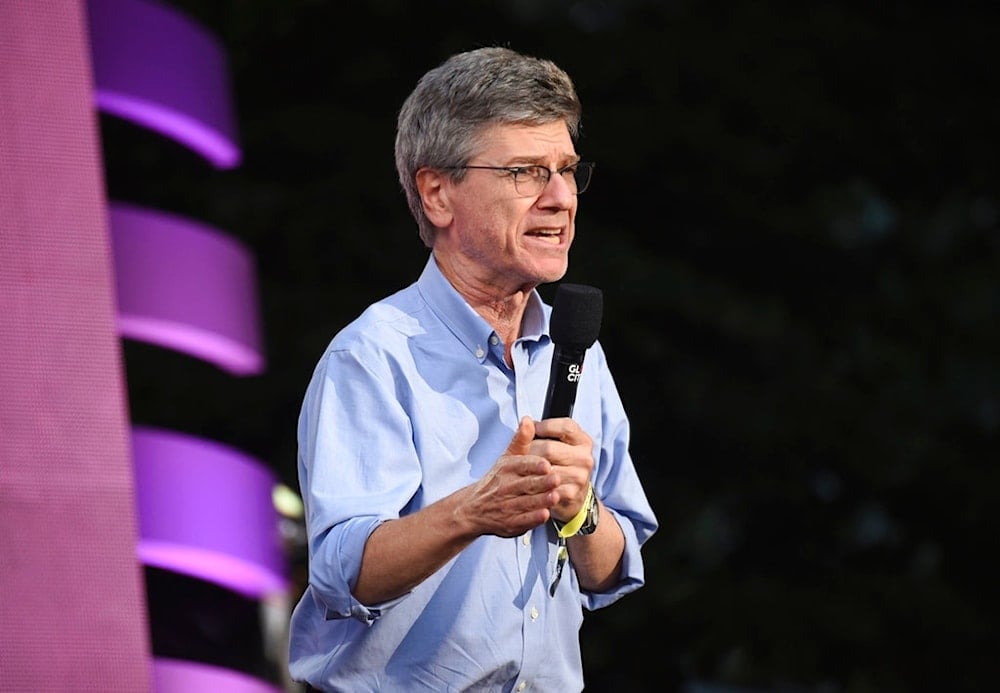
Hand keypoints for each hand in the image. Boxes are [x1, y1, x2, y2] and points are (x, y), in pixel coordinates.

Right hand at [461, 417, 560, 537]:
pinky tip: (544, 515)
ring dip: (541, 500)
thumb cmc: (497, 480)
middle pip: (525, 484)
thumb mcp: (507, 457)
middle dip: (541, 483)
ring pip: (526, 503)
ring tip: (555, 496)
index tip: (546, 464)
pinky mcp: (510, 523)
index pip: (521, 465)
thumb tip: (528, 420)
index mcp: (506, 469)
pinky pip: (523, 521)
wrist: (474, 508)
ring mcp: (507, 506)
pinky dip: (533, 519)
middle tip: (557, 479)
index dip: (534, 465)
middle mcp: (505, 487)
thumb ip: (521, 440)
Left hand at [530, 417, 593, 522]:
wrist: (572, 494)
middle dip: (530, 450)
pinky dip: (534, 485)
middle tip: (520, 454)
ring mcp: (580, 476)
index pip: (566, 427)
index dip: (546, 426)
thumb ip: (541, 430)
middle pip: (549, 448)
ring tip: (522, 469)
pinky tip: (528, 483)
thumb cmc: (560, 463)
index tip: (534, 430)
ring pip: (545, 469)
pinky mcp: (572, 493)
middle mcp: (585, 457)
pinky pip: (546, 486)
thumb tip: (525, 421)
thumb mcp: (555, 443)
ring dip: (529, 469)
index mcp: (583, 441)